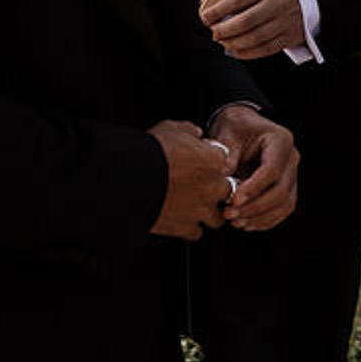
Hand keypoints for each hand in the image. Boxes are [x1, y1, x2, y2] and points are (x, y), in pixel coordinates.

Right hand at [147, 118, 235, 239]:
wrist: (131, 179)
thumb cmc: (150, 152)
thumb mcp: (171, 128)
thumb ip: (188, 130)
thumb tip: (195, 133)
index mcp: (214, 160)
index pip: (224, 162)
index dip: (212, 162)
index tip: (202, 163)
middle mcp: (213, 186)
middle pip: (229, 191)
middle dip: (217, 191)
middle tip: (203, 188)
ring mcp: (201, 209)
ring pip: (217, 218)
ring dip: (208, 213)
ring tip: (195, 209)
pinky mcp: (186, 227)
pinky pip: (196, 233)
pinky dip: (189, 229)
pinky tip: (181, 221)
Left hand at [200, 0, 306, 59]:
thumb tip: (206, 6)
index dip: (217, 10)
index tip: (205, 17)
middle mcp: (278, 3)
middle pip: (245, 21)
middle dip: (224, 30)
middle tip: (214, 33)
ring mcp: (285, 21)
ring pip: (255, 38)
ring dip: (234, 43)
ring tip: (224, 42)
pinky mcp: (290, 36)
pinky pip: (265, 49)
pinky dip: (247, 53)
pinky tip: (236, 50)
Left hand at [209, 105, 299, 231]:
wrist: (243, 129)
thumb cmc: (236, 128)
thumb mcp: (228, 133)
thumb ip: (227, 153)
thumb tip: (224, 177)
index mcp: (281, 140)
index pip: (272, 169)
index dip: (254, 188)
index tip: (234, 200)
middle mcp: (292, 158)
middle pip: (281, 190)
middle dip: (255, 207)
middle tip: (229, 214)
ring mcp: (292, 174)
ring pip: (285, 204)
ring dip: (260, 217)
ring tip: (235, 222)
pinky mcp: (288, 188)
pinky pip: (283, 210)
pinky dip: (265, 221)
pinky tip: (246, 223)